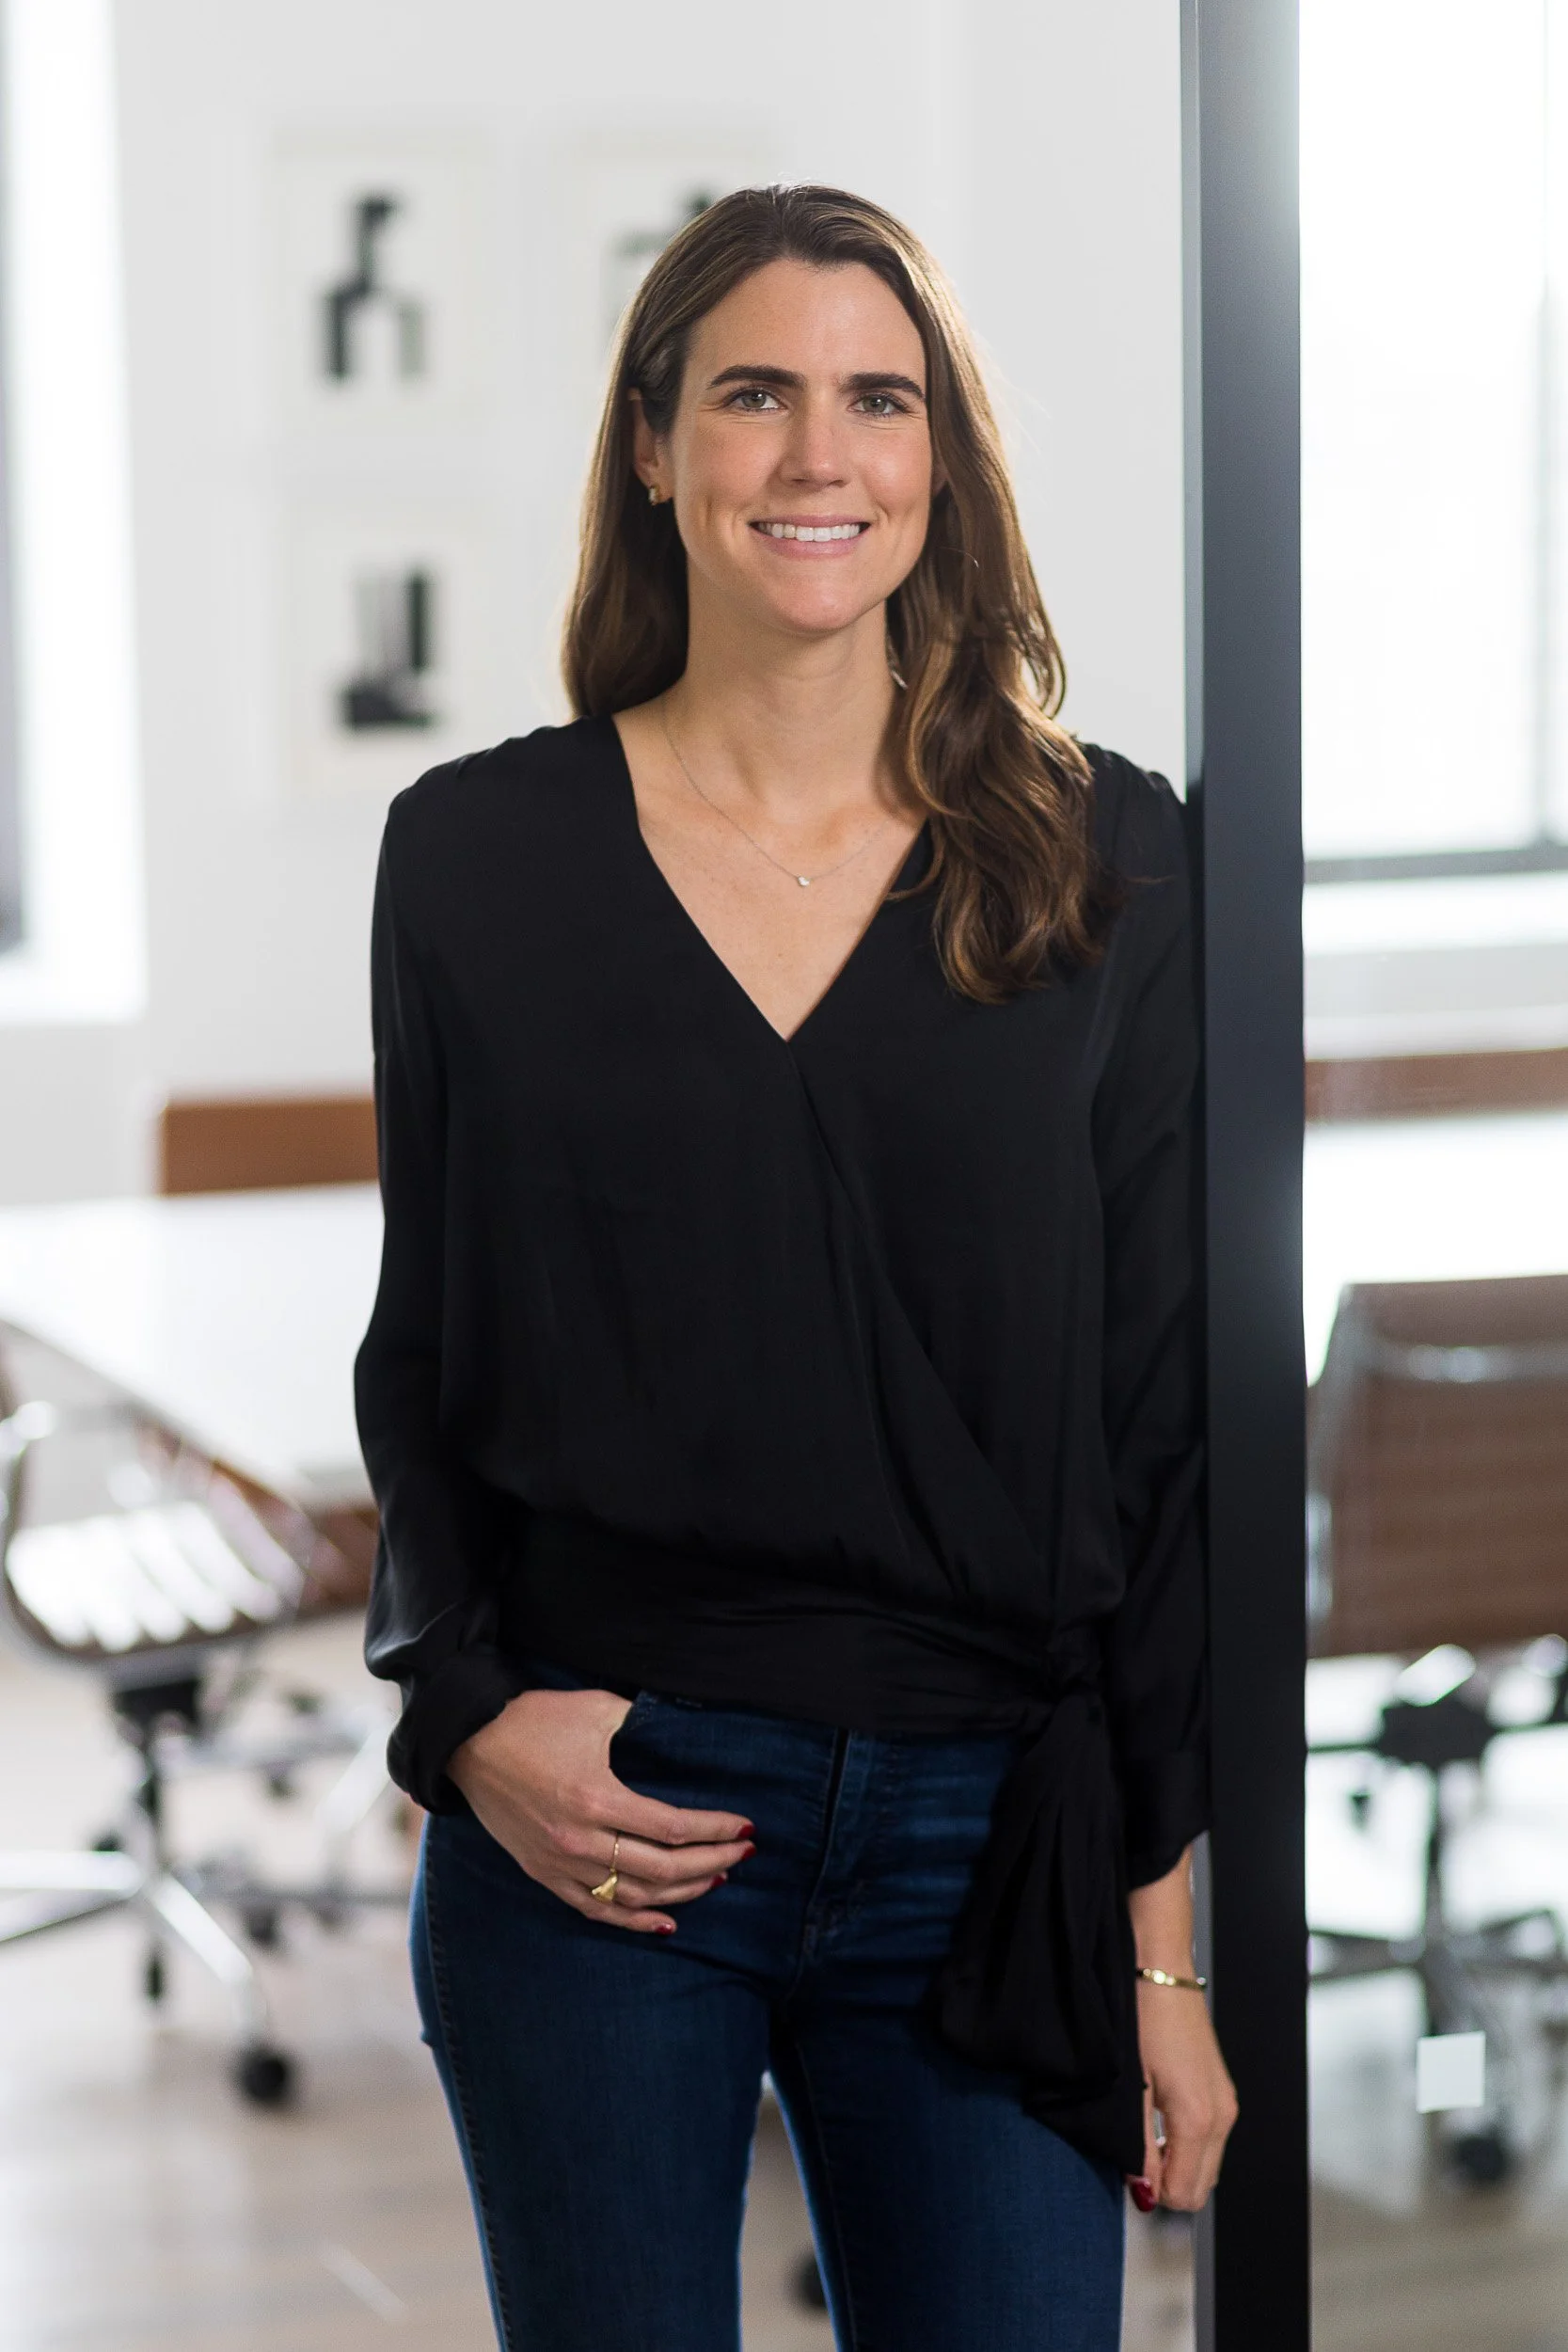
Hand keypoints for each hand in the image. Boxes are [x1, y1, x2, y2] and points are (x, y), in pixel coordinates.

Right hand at [447, 1686, 754, 1933]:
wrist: (469, 1741)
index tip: (747, 1827)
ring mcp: (560, 1863)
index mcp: (597, 1798)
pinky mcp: (543, 1874)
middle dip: (712, 1862)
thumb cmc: (536, 1719)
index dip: (715, 1830)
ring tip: (716, 1878)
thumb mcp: (598, 1710)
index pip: (673, 1827)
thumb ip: (644, 1725)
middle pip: (661, 1869)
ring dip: (682, 1892)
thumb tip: (685, 1735)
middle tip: (744, 1853)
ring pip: (634, 1896)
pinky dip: (633, 1920)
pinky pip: (595, 1909)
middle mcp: (580, 1840)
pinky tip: (666, 1921)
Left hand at [1126, 1846, 1237, 2210]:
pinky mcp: (1223, 2090)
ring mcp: (1227, 2103)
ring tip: (1142, 2133)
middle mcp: (1223, 2116)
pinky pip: (1209, 2141)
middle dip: (1167, 2184)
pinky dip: (1184, 2145)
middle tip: (1132, 2155)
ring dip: (1175, 2164)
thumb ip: (1136, 2143)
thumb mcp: (1129, 2085)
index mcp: (1200, 2119)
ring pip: (1206, 2166)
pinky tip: (1157, 2118)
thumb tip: (1142, 2190)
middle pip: (1201, 2188)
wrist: (1160, 1967)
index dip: (1152, 2192)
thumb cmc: (1140, 2018)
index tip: (1126, 2169)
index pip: (1185, 2194)